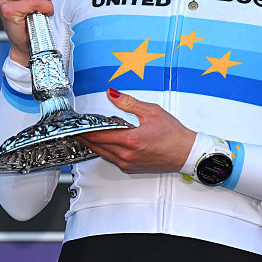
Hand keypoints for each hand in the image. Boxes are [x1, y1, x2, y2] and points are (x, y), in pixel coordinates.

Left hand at [78, 89, 196, 173]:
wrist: (185, 153)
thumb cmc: (173, 134)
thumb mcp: (151, 111)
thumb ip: (128, 102)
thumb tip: (112, 94)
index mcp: (130, 140)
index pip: (98, 134)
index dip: (84, 128)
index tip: (77, 122)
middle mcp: (127, 155)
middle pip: (96, 146)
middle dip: (84, 136)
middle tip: (76, 127)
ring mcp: (128, 163)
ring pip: (101, 153)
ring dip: (93, 143)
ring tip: (86, 133)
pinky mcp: (130, 167)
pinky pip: (111, 158)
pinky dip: (104, 149)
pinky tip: (104, 141)